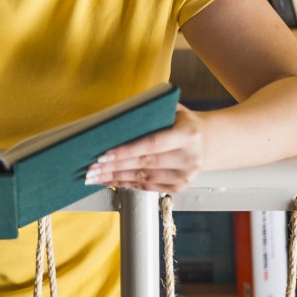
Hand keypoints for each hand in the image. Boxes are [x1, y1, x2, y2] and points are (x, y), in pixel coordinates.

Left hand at [84, 106, 205, 193]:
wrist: (206, 141)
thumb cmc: (181, 121)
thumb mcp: (172, 109)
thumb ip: (149, 112)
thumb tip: (114, 119)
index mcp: (188, 134)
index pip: (152, 144)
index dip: (126, 151)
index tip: (103, 154)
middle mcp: (189, 157)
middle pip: (144, 164)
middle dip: (114, 167)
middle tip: (91, 168)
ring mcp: (186, 176)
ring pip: (143, 178)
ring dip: (116, 178)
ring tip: (95, 176)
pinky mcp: (180, 187)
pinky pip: (148, 187)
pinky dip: (126, 183)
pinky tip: (110, 180)